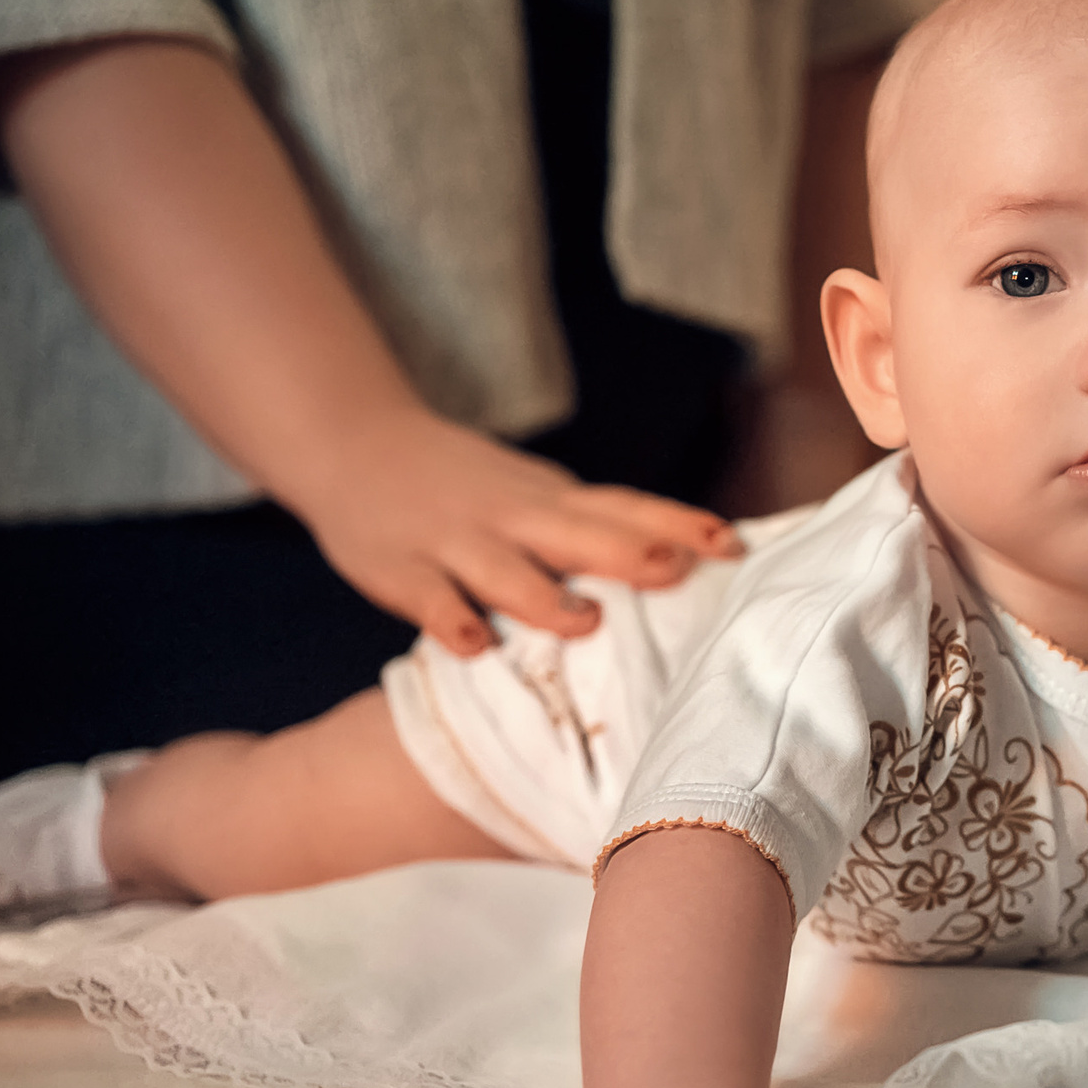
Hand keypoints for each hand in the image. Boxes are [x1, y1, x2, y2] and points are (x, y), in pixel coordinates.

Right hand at [291, 405, 741, 654]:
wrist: (355, 442)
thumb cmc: (467, 486)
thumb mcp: (535, 495)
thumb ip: (594, 528)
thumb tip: (683, 565)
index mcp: (552, 501)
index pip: (625, 507)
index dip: (677, 524)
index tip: (732, 544)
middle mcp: (513, 517)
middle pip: (578, 534)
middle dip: (629, 552)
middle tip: (678, 571)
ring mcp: (456, 542)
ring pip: (505, 570)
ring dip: (544, 596)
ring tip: (586, 622)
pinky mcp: (403, 569)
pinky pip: (429, 599)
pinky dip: (449, 620)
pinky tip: (473, 646)